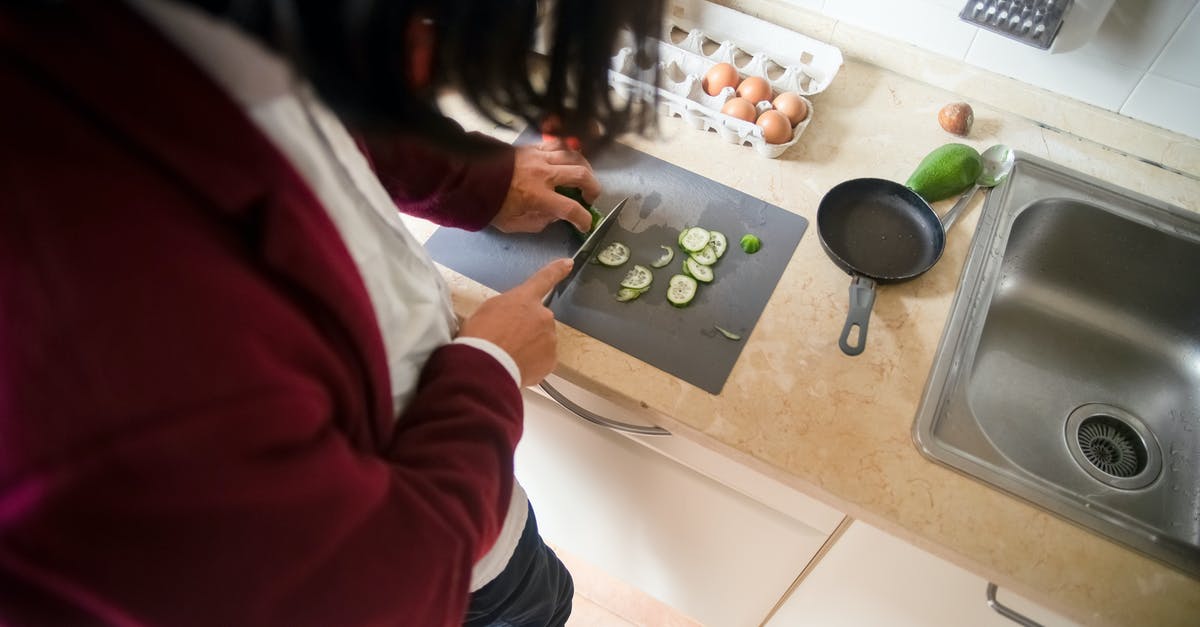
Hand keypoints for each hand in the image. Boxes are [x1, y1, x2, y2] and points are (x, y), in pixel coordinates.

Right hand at [458, 258, 572, 386]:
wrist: (486, 366)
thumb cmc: (480, 336)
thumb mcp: (487, 310)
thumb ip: (507, 308)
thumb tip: (512, 317)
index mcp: (525, 299)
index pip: (544, 279)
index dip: (556, 270)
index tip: (568, 263)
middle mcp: (543, 315)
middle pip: (539, 320)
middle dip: (527, 329)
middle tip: (507, 341)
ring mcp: (550, 338)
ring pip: (542, 341)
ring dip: (530, 347)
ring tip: (509, 356)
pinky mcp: (551, 360)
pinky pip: (543, 360)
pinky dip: (532, 363)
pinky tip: (516, 366)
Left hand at [491, 142, 599, 233]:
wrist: (469, 177)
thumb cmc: (490, 203)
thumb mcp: (513, 223)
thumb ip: (539, 222)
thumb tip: (554, 217)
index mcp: (537, 196)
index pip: (571, 209)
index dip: (583, 219)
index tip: (585, 224)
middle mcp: (543, 174)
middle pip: (581, 175)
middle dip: (593, 189)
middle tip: (589, 198)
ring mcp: (539, 157)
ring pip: (574, 156)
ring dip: (584, 168)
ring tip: (582, 178)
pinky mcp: (532, 147)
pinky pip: (558, 145)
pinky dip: (568, 153)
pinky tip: (567, 161)